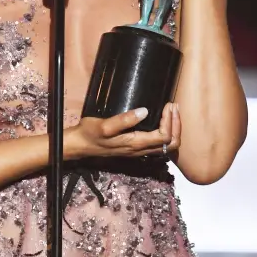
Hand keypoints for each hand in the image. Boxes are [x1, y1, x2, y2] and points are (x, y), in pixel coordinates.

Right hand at [66, 103, 180, 159]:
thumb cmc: (89, 134)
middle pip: (171, 144)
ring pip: (167, 146)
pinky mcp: (135, 148)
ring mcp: (138, 151)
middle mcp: (140, 150)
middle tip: (174, 107)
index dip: (170, 121)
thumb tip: (145, 111)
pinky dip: (166, 133)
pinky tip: (162, 122)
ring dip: (173, 129)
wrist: (80, 145)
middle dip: (177, 125)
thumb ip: (124, 119)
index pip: (164, 136)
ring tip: (172, 112)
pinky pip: (159, 144)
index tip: (167, 105)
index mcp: (136, 144)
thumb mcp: (104, 125)